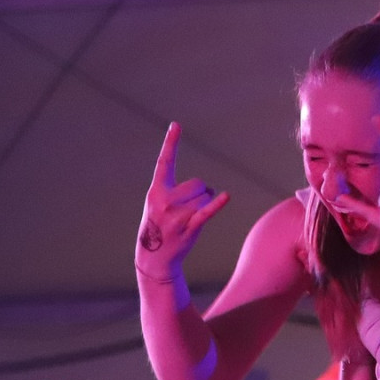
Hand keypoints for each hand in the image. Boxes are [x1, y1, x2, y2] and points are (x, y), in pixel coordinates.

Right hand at [136, 123, 229, 278]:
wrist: (154, 255)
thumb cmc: (160, 226)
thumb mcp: (158, 204)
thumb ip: (175, 191)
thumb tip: (207, 189)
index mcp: (156, 190)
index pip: (165, 162)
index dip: (171, 142)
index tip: (176, 124)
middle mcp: (165, 199)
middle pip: (198, 183)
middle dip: (200, 193)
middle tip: (188, 209)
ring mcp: (177, 214)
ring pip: (206, 197)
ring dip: (205, 205)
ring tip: (189, 219)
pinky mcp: (190, 226)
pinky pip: (207, 211)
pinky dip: (216, 204)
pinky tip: (225, 196)